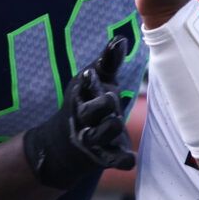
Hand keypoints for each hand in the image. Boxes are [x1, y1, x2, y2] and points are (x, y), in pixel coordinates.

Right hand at [24, 34, 135, 188]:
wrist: (67, 143)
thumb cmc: (89, 102)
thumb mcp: (97, 81)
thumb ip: (108, 62)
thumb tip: (120, 39)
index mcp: (82, 95)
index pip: (83, 86)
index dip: (88, 81)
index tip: (89, 73)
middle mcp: (84, 117)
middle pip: (90, 111)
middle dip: (101, 104)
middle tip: (111, 98)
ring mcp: (93, 138)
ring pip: (98, 135)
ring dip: (108, 127)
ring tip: (116, 121)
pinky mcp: (104, 156)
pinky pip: (112, 159)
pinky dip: (120, 160)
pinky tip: (131, 159)